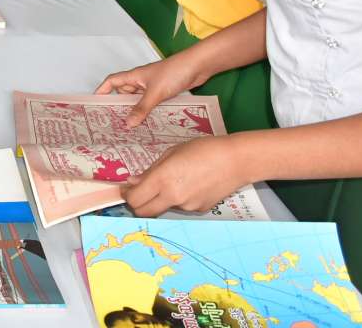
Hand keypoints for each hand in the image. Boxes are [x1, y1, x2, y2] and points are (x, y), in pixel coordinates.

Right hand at [95, 55, 205, 126]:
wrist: (197, 66)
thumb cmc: (174, 72)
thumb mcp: (155, 92)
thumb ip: (141, 108)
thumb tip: (127, 123)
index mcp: (134, 76)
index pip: (112, 81)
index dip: (102, 90)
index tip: (95, 103)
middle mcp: (141, 81)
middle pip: (124, 93)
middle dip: (118, 105)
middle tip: (112, 122)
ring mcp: (153, 87)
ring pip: (138, 100)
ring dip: (135, 111)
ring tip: (130, 128)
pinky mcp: (164, 92)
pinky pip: (151, 103)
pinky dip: (149, 112)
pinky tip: (149, 123)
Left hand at [122, 136, 248, 216]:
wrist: (236, 161)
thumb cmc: (203, 149)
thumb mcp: (172, 153)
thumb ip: (151, 170)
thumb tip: (133, 182)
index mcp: (163, 179)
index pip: (135, 199)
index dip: (126, 195)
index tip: (126, 189)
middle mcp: (173, 197)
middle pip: (144, 212)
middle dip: (137, 205)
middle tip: (138, 193)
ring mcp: (187, 206)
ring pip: (163, 208)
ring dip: (159, 200)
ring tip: (174, 180)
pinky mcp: (199, 210)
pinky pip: (181, 207)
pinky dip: (178, 198)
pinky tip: (190, 184)